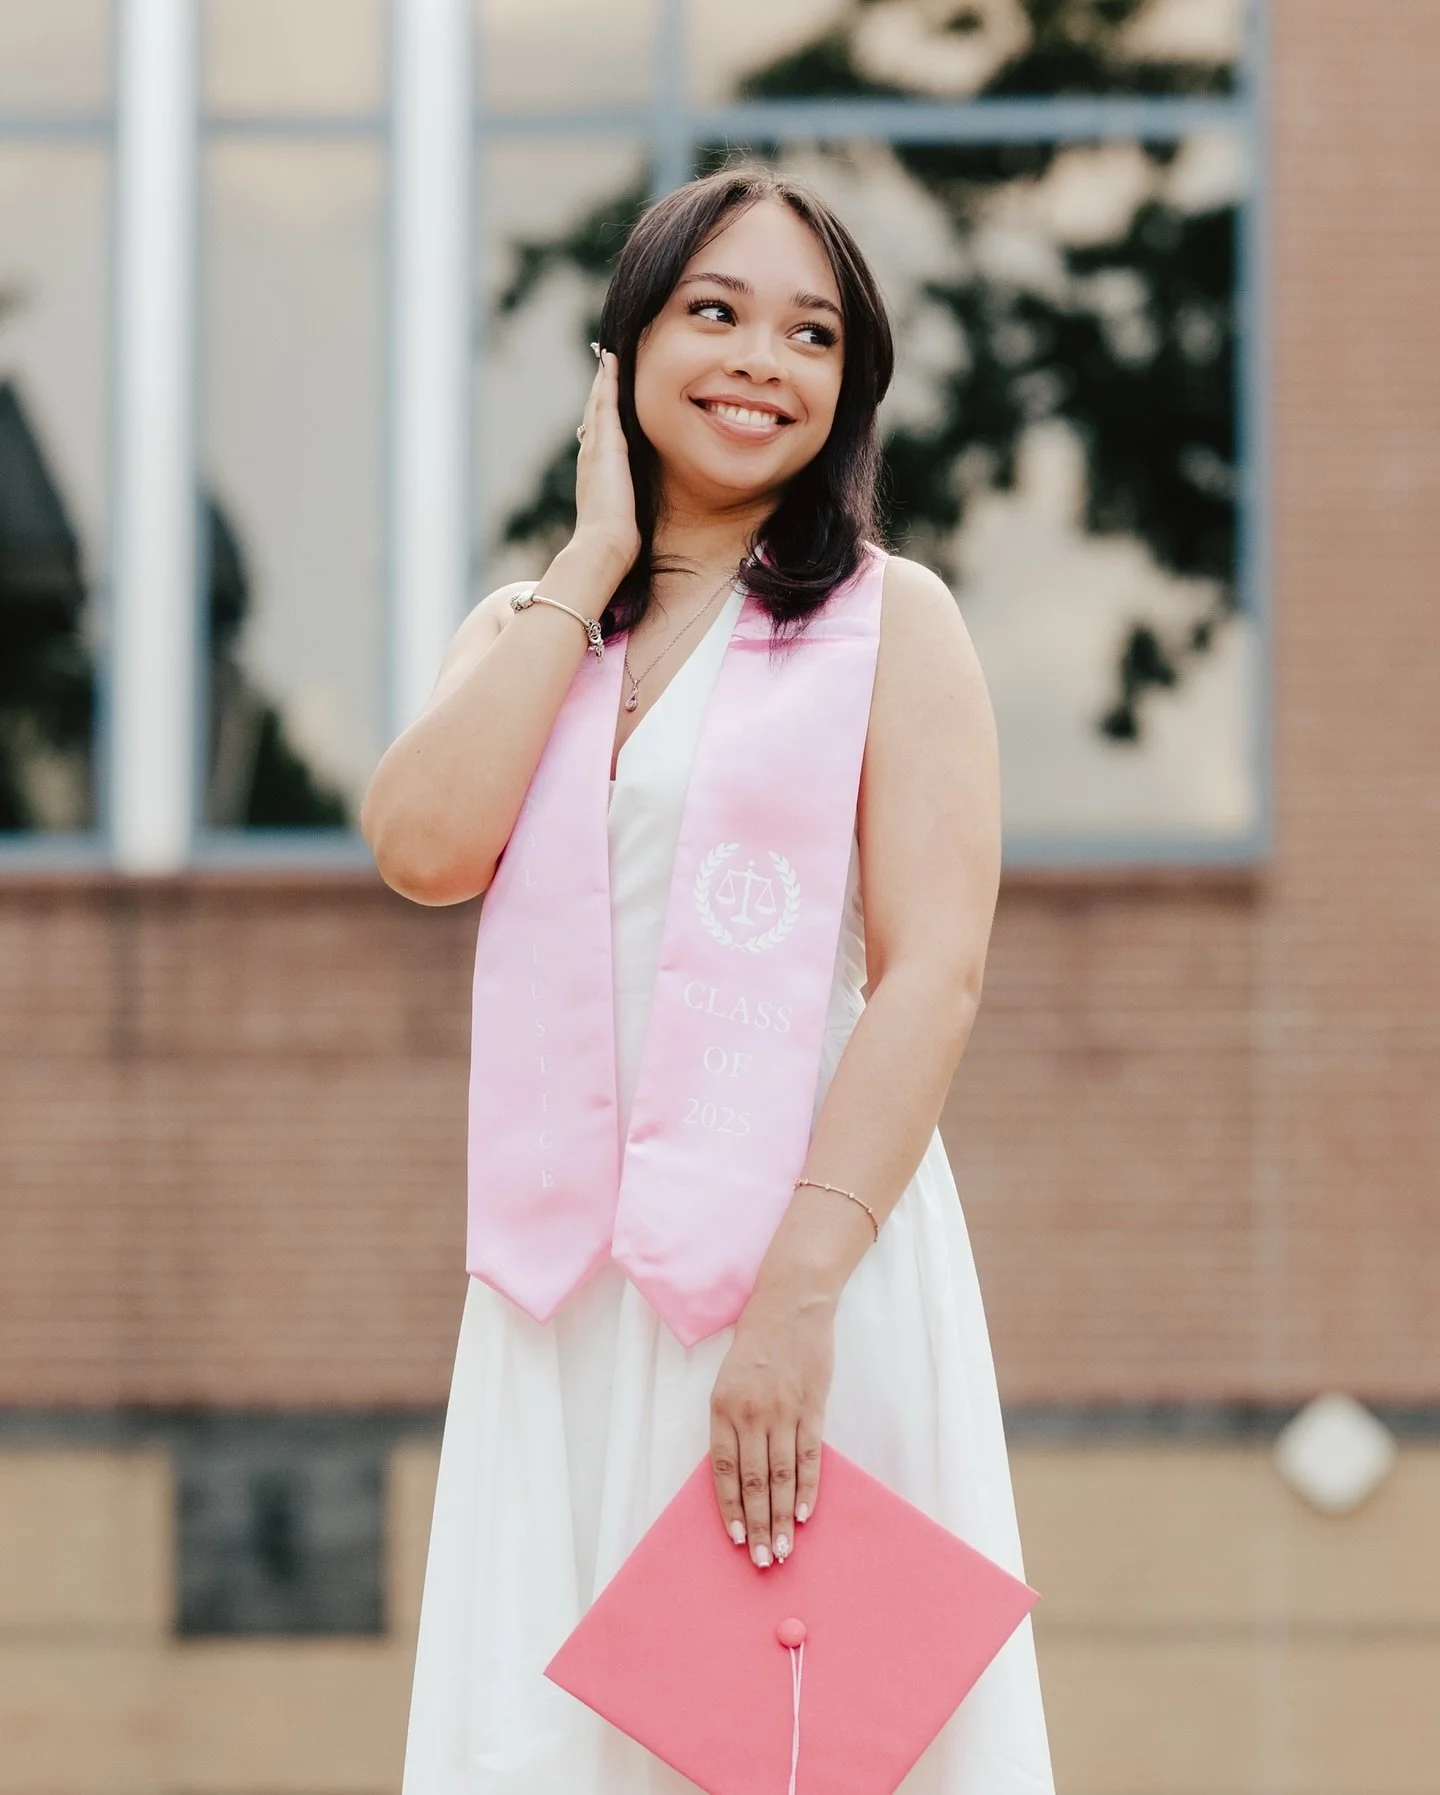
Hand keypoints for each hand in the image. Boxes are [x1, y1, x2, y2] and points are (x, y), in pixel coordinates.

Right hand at [572, 349, 639, 575]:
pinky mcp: (606, 445)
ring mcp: (595, 448)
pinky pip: (605, 404)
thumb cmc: (615, 543)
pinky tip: (611, 362)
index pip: (599, 435)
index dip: (601, 414)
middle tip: (603, 363)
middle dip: (598, 390)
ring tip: (606, 356)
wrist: (603, 546)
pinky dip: (607, 381)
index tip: (606, 396)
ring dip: (602, 379)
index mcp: (595, 473)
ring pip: (596, 404)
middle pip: (594, 414)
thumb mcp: (622, 518)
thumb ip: (626, 506)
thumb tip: (632, 515)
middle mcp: (590, 456)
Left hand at [709, 1290, 834, 1568]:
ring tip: (783, 1549)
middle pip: (755, 1481)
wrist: (790, 1306)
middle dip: (758, 1525)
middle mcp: (751, 1413)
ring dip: (783, 1517)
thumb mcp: (728, 1381)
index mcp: (723, 1408)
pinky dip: (807, 1488)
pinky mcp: (813, 1408)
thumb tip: (738, 1477)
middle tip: (763, 1561)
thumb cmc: (756, 1345)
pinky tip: (805, 1514)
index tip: (736, 1540)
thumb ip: (732, 1425)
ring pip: (781, 1476)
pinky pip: (809, 1456)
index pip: (725, 1470)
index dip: (730, 1508)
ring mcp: (784, 1411)